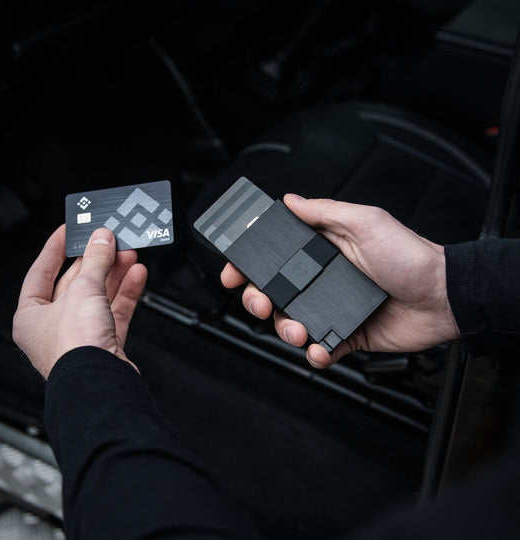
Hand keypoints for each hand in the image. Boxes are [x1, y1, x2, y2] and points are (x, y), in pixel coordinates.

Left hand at [13, 226, 147, 378]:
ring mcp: (81, 334)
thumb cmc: (75, 349)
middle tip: (110, 241)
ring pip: (99, 296)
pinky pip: (116, 311)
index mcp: (31, 315)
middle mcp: (54, 326)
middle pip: (76, 283)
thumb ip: (95, 261)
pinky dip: (126, 292)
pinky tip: (136, 276)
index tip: (68, 231)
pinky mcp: (105, 342)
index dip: (55, 249)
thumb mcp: (83, 290)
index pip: (40, 272)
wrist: (100, 382)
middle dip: (96, 261)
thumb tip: (101, 240)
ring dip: (115, 274)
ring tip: (129, 254)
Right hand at [221, 194, 459, 368]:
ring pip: (292, 322)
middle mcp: (323, 280)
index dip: (249, 265)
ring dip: (286, 329)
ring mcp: (333, 308)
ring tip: (298, 330)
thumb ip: (324, 213)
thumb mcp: (366, 222)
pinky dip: (316, 353)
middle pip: (275, 292)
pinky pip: (321, 347)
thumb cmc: (410, 256)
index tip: (233, 272)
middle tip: (262, 303)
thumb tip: (290, 201)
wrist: (443, 297)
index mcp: (322, 251)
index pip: (275, 257)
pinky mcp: (347, 334)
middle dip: (258, 300)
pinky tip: (319, 349)